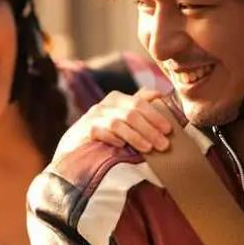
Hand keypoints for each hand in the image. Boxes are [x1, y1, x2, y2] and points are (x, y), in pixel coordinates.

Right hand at [54, 89, 171, 160]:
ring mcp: (93, 117)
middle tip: (164, 144)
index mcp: (117, 99)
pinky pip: (100, 132)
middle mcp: (105, 105)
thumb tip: (161, 95)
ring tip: (149, 149)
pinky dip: (112, 138)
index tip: (169, 129)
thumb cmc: (104, 131)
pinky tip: (122, 146)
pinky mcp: (84, 130)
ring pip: (118, 123)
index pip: (139, 102)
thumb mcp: (121, 116)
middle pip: (131, 113)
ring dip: (136, 136)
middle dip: (150, 129)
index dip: (156, 115)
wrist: (74, 146)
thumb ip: (138, 105)